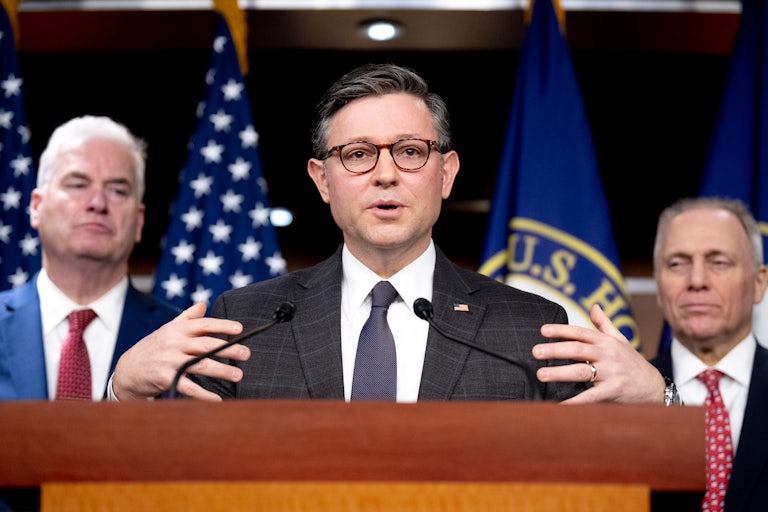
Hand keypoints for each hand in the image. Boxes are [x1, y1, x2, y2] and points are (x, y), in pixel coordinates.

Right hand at [111, 302, 249, 400]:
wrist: (127, 371)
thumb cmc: (153, 348)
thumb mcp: (167, 330)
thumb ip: (187, 317)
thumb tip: (203, 304)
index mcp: (176, 329)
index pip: (203, 324)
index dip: (223, 325)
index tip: (240, 329)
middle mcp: (174, 343)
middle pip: (206, 345)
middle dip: (228, 349)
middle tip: (246, 354)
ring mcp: (169, 362)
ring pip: (200, 365)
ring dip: (222, 370)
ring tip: (238, 375)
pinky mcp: (165, 379)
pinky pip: (189, 387)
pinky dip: (204, 395)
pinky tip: (218, 399)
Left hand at [532, 304, 664, 403]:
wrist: (655, 387)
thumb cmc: (632, 362)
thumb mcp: (620, 340)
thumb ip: (604, 324)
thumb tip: (593, 306)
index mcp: (606, 342)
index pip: (580, 333)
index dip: (561, 330)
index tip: (543, 330)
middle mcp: (607, 355)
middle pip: (577, 350)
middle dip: (555, 350)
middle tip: (536, 351)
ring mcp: (610, 373)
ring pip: (581, 371)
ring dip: (559, 373)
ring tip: (541, 374)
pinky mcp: (613, 391)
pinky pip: (591, 396)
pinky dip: (574, 401)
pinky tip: (559, 404)